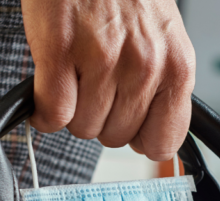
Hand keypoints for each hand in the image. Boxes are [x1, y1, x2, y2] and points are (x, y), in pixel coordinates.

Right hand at [22, 0, 195, 160]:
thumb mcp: (163, 39)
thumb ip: (163, 86)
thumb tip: (154, 139)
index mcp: (177, 67)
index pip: (162, 142)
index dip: (140, 137)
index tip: (129, 125)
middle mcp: (145, 66)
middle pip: (116, 138)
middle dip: (101, 117)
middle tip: (96, 83)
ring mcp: (103, 60)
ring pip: (82, 127)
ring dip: (72, 108)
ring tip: (75, 73)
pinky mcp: (61, 51)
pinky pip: (52, 112)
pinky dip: (43, 109)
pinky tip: (48, 86)